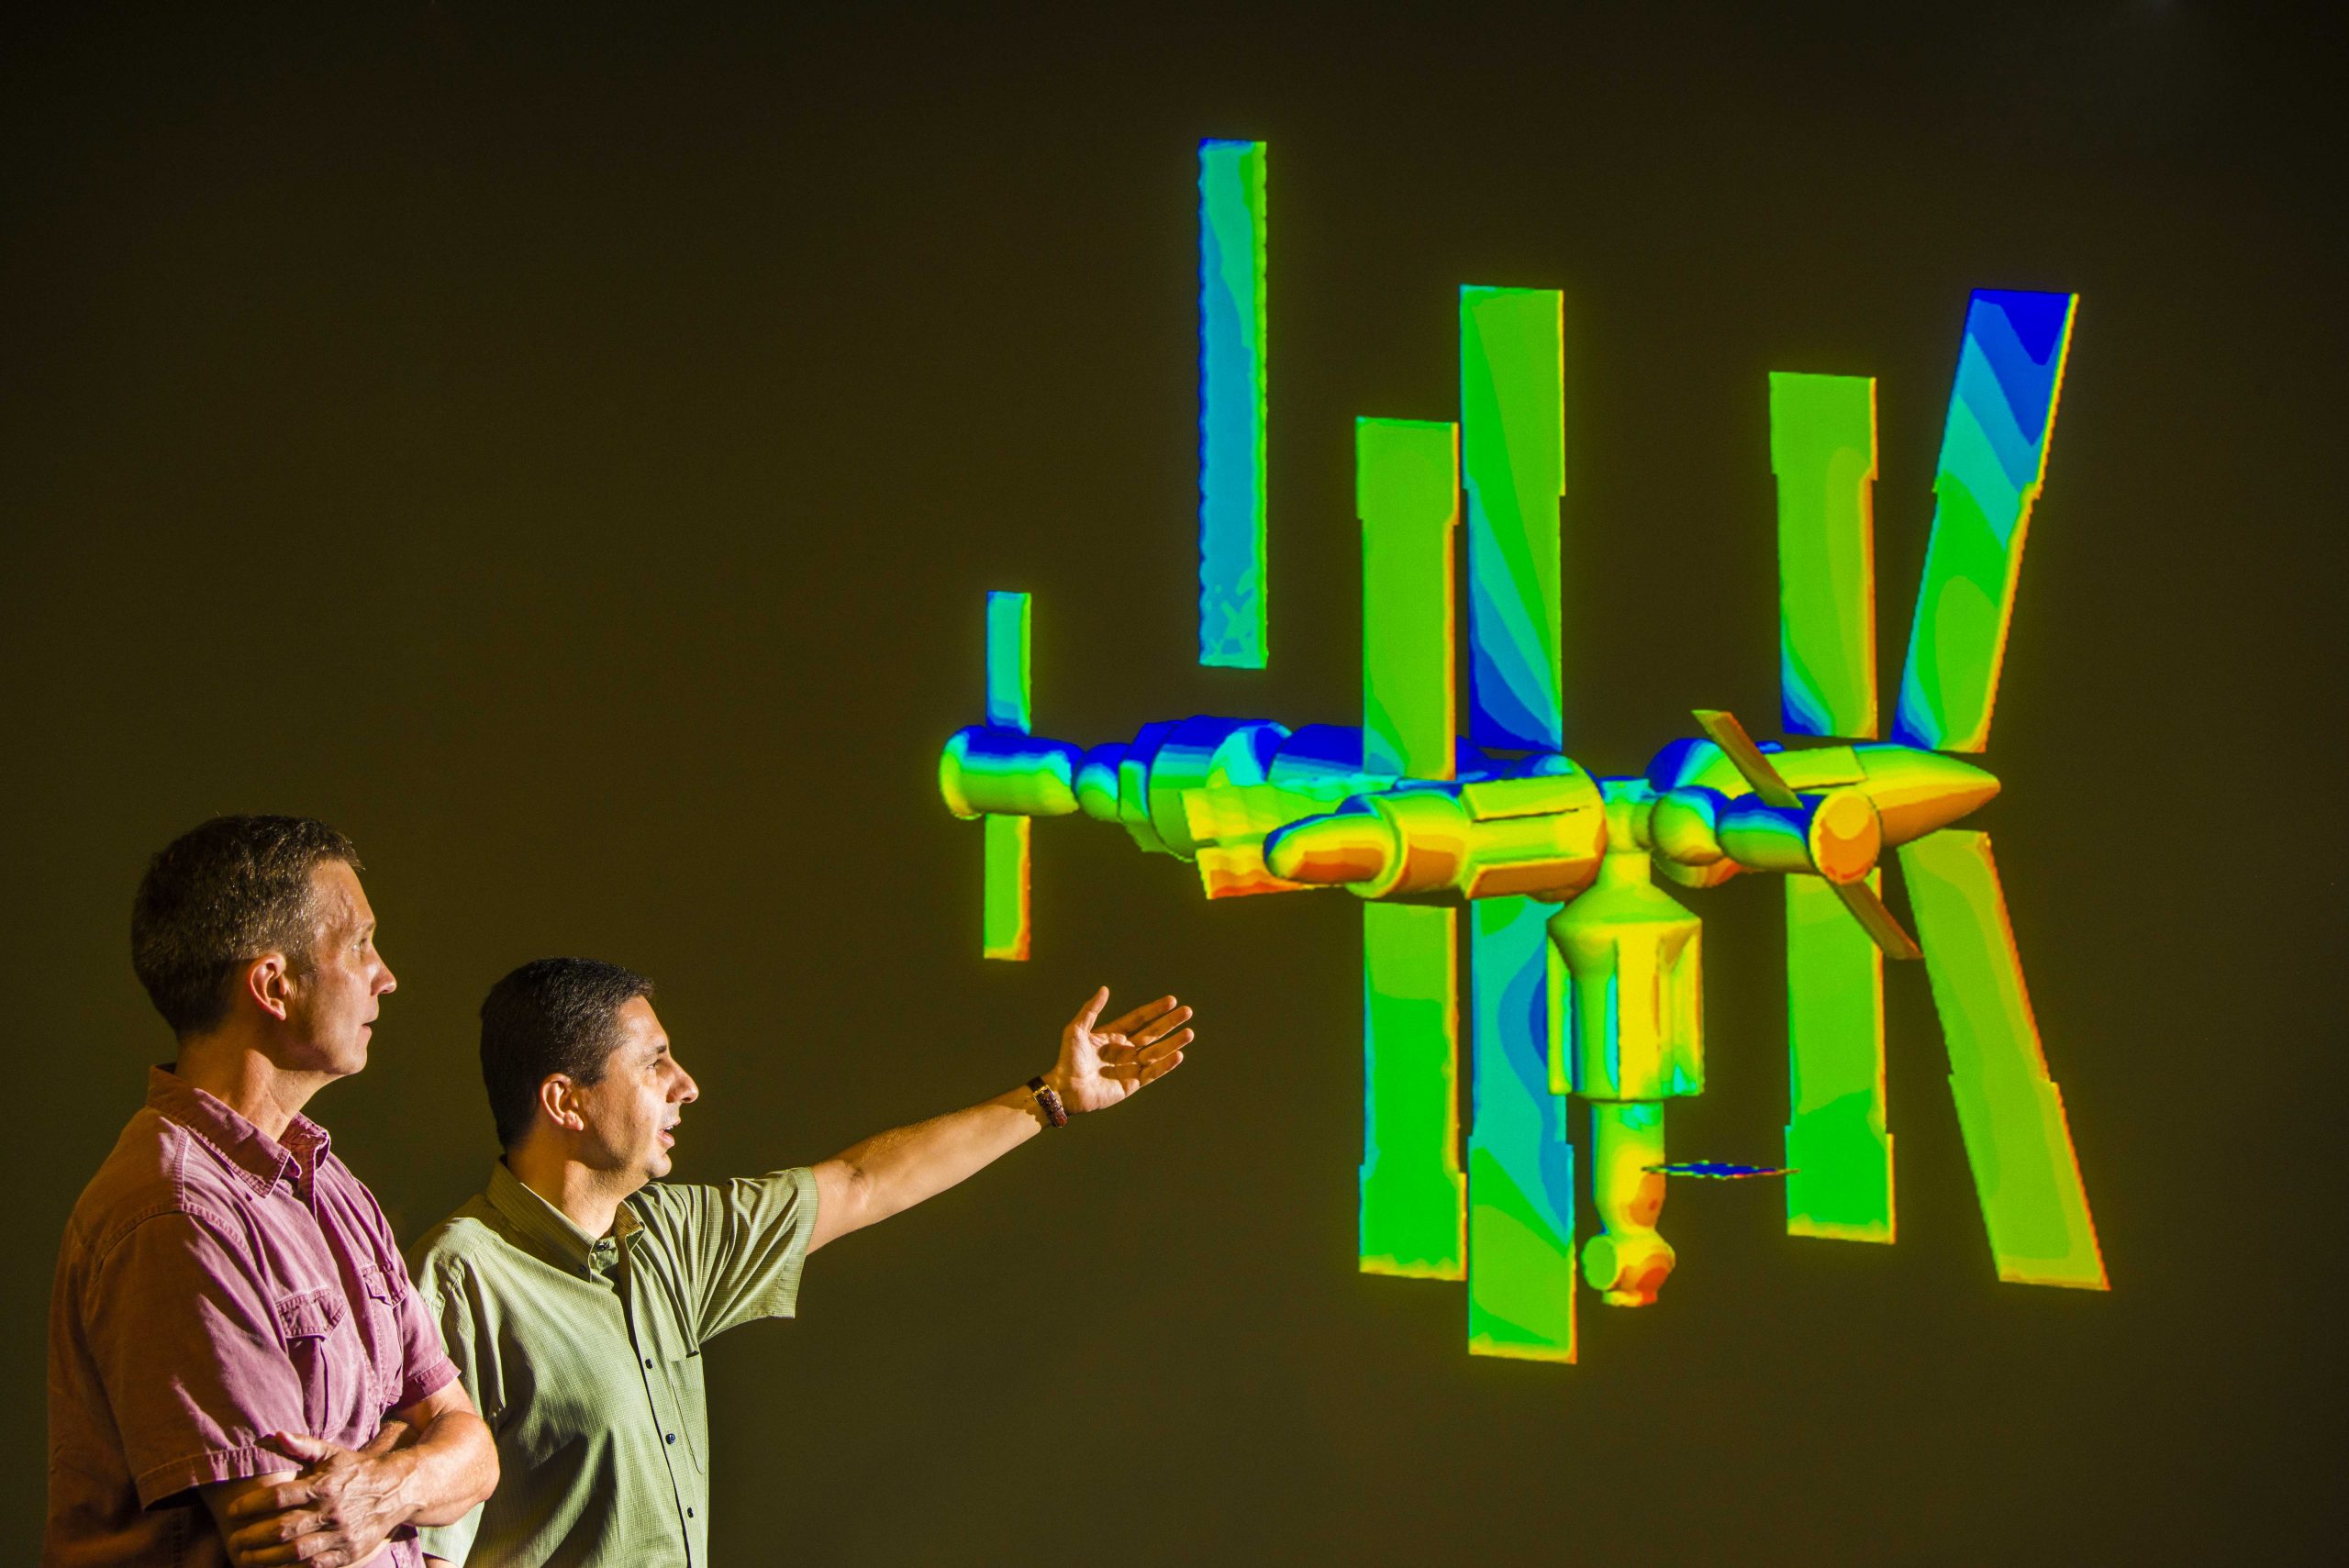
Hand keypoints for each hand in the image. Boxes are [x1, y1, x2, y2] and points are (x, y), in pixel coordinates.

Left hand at [221, 1432, 409, 1566]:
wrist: (398, 1489)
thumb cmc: (357, 1470)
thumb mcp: (332, 1454)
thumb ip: (302, 1446)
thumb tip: (275, 1434)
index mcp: (323, 1484)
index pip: (278, 1496)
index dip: (251, 1505)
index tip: (232, 1511)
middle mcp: (331, 1510)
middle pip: (282, 1528)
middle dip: (252, 1537)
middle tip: (234, 1540)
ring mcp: (341, 1534)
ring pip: (295, 1551)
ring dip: (265, 1558)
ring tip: (246, 1559)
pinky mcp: (349, 1552)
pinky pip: (315, 1566)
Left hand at [1047, 988, 1192, 1113]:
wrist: (1065, 1089)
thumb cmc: (1067, 1059)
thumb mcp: (1076, 1029)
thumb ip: (1091, 1009)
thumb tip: (1105, 989)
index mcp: (1114, 1035)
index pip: (1139, 1019)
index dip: (1155, 1009)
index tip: (1171, 1000)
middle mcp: (1125, 1049)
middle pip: (1153, 1033)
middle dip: (1170, 1023)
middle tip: (1187, 1011)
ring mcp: (1130, 1066)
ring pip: (1157, 1052)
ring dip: (1173, 1042)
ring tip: (1189, 1032)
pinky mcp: (1132, 1083)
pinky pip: (1153, 1072)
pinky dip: (1166, 1064)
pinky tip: (1178, 1054)